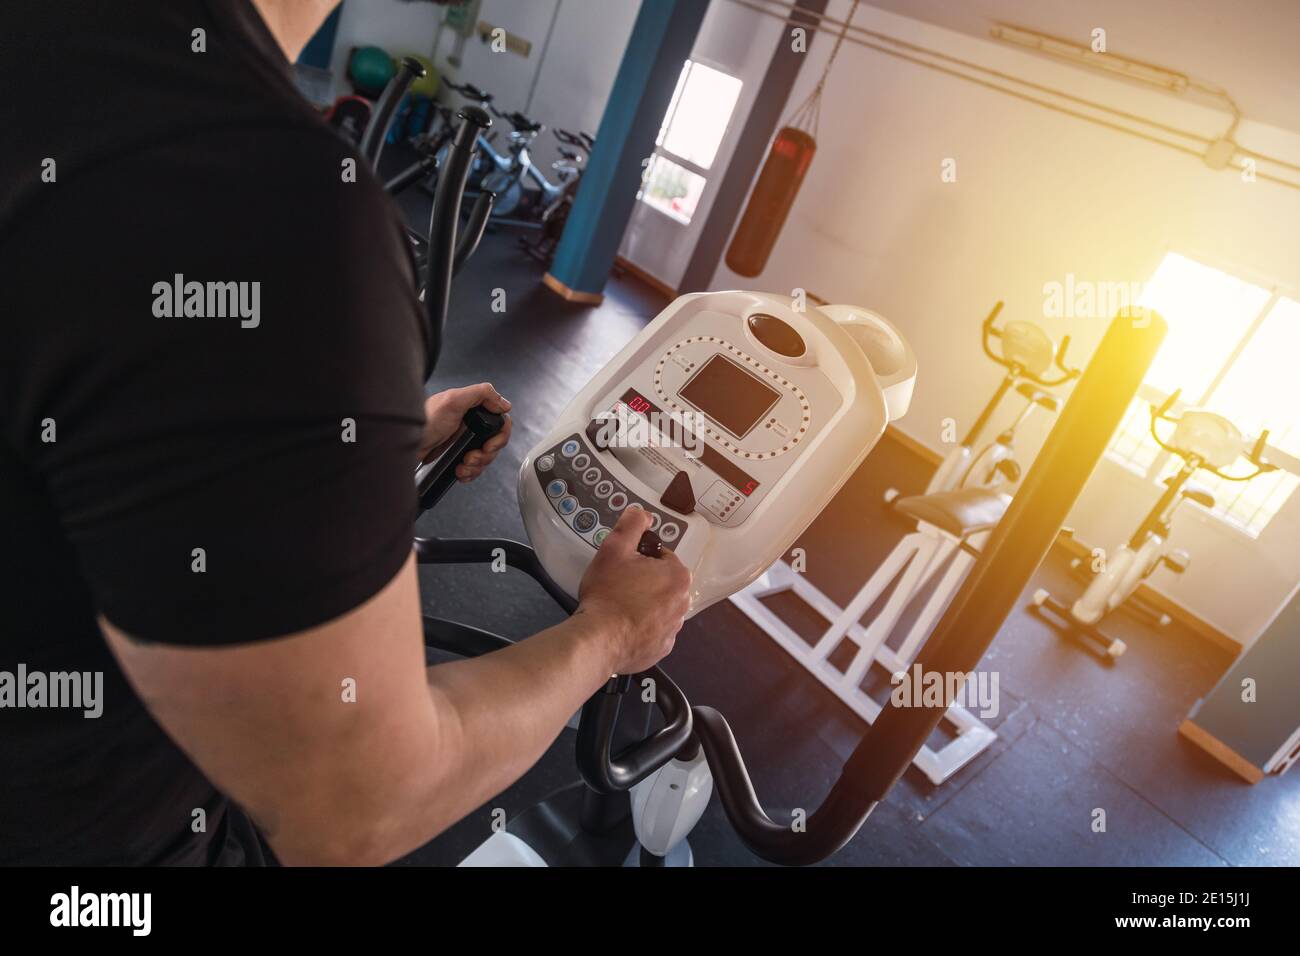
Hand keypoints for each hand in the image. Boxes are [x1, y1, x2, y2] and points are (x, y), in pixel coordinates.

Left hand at [420, 383, 511, 481]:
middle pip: (495, 443)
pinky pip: (474, 469)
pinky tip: (459, 471)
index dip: (499, 437)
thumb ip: (481, 394)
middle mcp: (470, 425)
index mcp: (472, 410)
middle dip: (486, 454)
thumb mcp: (453, 400)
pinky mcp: (457, 456)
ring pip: (485, 458)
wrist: (403, 446)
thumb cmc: (424, 422)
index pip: (500, 423)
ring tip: (462, 464)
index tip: (489, 445)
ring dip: (477, 466)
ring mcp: (464, 442)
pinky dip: (469, 473)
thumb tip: (504, 404)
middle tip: (471, 456)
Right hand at [576, 508, 691, 674]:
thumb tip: (643, 513)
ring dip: (643, 605)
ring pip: (659, 607)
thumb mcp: (615, 548)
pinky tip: (622, 626)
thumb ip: (632, 525)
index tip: (623, 567)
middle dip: (644, 582)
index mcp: (678, 576)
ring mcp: (674, 629)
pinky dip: (641, 628)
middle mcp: (683, 603)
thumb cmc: (608, 593)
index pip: (662, 557)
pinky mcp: (662, 648)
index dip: (640, 559)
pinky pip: (653, 631)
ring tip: (618, 607)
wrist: (598, 639)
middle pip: (662, 583)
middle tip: (618, 585)